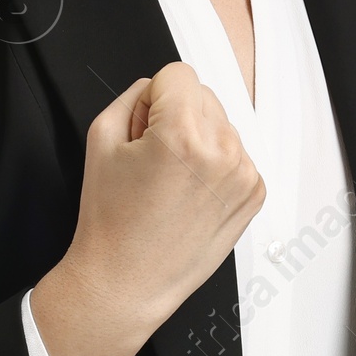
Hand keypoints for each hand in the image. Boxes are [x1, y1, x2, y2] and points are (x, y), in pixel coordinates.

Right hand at [29, 62, 264, 355]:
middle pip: (203, 96)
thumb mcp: (101, 138)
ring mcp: (244, 175)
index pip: (177, 74)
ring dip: (198, 140)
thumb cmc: (110, 219)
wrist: (127, 281)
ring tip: (170, 181)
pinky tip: (189, 194)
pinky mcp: (254, 194)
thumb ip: (133, 96)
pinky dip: (214, 165)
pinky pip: (234, 154)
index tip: (142, 130)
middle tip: (153, 160)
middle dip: (177, 116)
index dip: (151, 98)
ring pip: (221, 124)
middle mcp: (223, 152)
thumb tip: (158, 89)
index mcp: (184, 135)